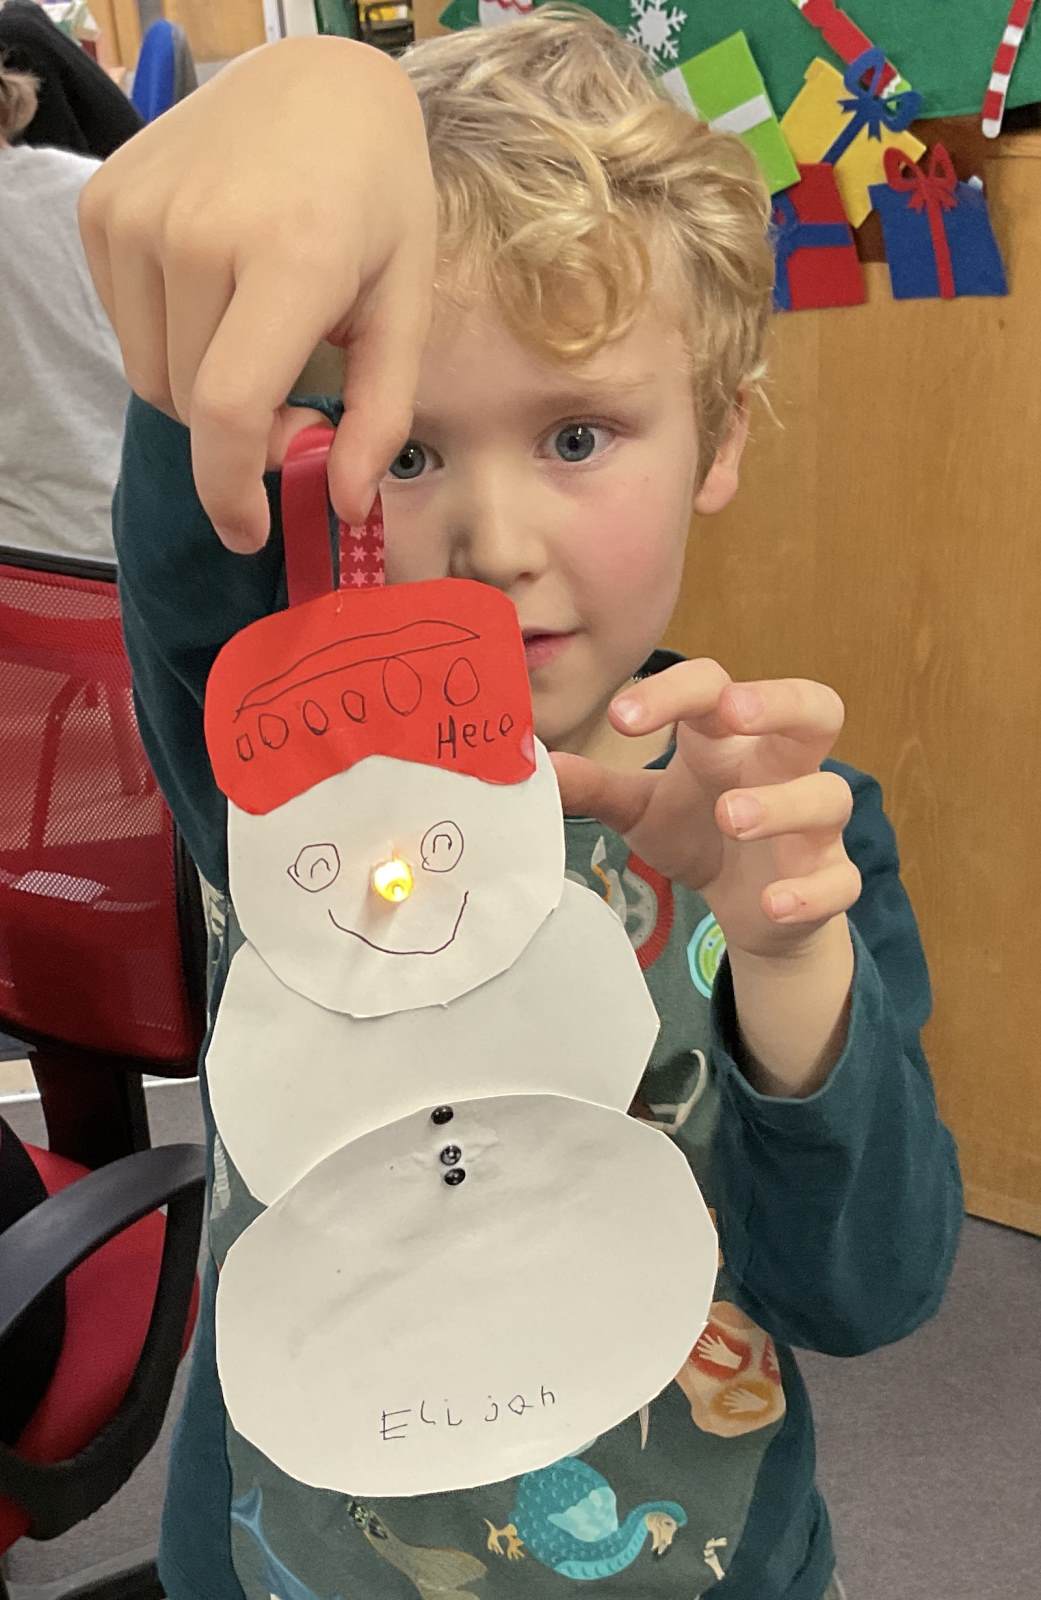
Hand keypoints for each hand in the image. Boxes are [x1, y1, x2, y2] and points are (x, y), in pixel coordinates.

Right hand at [79, 38, 435, 550]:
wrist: (318, 83)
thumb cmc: (377, 199)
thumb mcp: (405, 307)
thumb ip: (379, 416)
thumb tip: (348, 506)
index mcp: (288, 257)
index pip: (228, 411)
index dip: (231, 491)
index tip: (250, 532)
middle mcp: (195, 232)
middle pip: (192, 406)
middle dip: (243, 435)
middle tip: (302, 405)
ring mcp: (136, 214)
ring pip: (151, 375)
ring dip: (204, 391)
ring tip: (260, 341)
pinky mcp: (102, 207)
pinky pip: (126, 328)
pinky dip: (171, 341)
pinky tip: (220, 298)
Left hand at [551, 660, 861, 960]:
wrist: (754, 909)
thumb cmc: (701, 835)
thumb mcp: (642, 810)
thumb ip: (598, 788)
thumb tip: (539, 768)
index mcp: (732, 740)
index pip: (714, 688)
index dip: (672, 692)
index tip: (620, 718)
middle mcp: (783, 769)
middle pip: (815, 708)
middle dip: (780, 702)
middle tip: (733, 712)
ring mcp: (815, 825)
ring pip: (829, 795)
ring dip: (784, 803)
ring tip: (731, 817)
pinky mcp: (830, 880)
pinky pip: (840, 881)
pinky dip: (810, 890)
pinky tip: (772, 902)